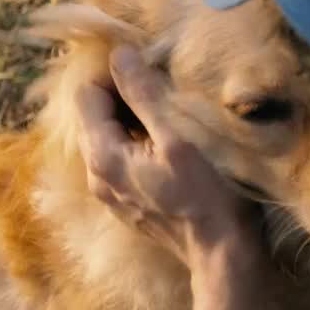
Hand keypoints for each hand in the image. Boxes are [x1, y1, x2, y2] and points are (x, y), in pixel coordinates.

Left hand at [75, 45, 262, 263]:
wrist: (222, 253)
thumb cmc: (208, 195)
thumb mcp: (178, 137)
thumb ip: (144, 94)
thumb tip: (120, 55)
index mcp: (103, 156)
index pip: (86, 95)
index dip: (115, 77)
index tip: (151, 74)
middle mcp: (95, 175)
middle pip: (93, 116)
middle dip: (122, 97)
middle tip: (162, 92)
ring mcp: (109, 192)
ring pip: (106, 137)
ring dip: (130, 120)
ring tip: (167, 118)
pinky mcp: (125, 202)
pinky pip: (119, 160)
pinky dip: (135, 144)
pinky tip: (166, 148)